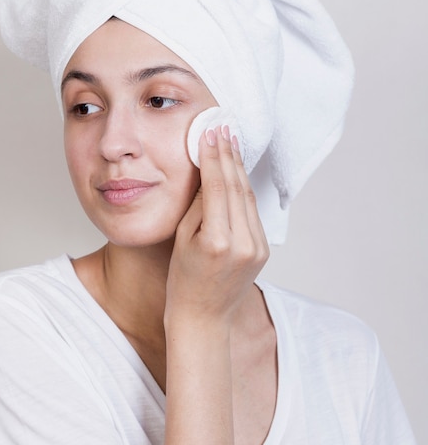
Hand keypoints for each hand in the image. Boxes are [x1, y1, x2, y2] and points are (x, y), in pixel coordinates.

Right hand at [165, 125, 268, 326]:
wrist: (203, 316)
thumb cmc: (182, 279)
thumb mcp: (181, 238)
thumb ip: (198, 204)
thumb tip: (208, 171)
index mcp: (217, 241)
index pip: (217, 187)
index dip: (213, 157)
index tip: (209, 133)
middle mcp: (243, 243)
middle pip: (236, 187)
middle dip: (228, 155)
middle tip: (222, 127)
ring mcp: (257, 247)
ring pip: (247, 196)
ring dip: (238, 167)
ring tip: (230, 141)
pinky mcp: (263, 249)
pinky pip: (251, 211)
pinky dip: (243, 188)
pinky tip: (237, 170)